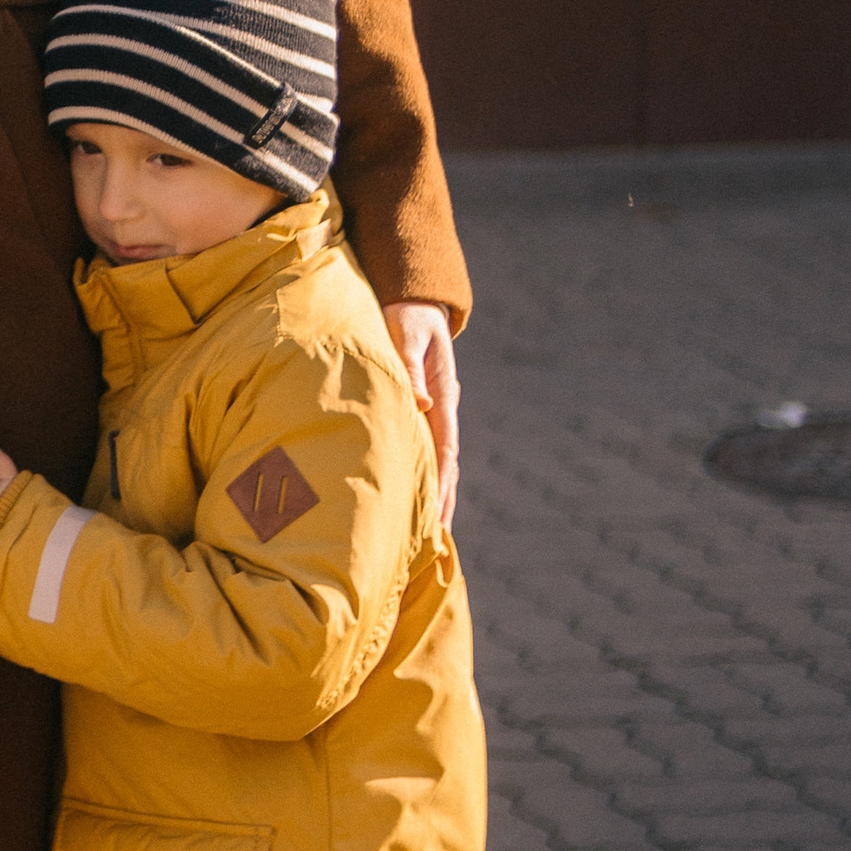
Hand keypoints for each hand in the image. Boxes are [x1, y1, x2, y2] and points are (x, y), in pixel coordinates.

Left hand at [385, 301, 460, 527]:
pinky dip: (423, 480)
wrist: (413, 304)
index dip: (440, 484)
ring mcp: (433, 416)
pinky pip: (423, 453)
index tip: (436, 515)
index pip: (444, 450)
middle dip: (441, 505)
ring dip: (435, 499)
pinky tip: (415, 504)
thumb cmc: (405, 317)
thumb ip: (411, 367)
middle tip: (435, 545)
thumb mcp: (407, 335)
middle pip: (445, 468)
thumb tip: (420, 404)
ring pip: (437, 466)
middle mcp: (442, 412)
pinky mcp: (420, 415)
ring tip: (430, 539)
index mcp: (442, 397)